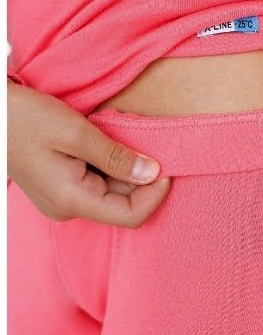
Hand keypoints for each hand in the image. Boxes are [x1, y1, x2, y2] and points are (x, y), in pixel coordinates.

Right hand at [7, 80, 170, 226]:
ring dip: (124, 168)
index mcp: (72, 201)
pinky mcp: (59, 187)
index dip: (155, 194)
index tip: (166, 166)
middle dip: (141, 177)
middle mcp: (68, 208)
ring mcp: (61, 200)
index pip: (131, 215)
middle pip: (122, 203)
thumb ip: (117, 157)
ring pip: (110, 192)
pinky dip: (109, 165)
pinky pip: (95, 183)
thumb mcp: (76, 132)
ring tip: (121, 136)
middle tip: (146, 142)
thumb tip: (152, 173)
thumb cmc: (25, 118)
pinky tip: (106, 141)